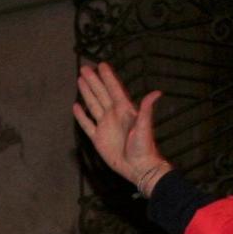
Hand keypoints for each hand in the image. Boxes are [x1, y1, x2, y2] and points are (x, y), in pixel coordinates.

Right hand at [74, 61, 170, 192]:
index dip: (108, 77)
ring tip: (80, 80)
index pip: (114, 89)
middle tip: (85, 68)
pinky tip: (76, 107)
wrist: (138, 168)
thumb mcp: (145, 126)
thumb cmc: (144, 148)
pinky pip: (87, 125)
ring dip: (87, 93)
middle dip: (93, 81)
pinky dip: (81, 116)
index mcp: (124, 110)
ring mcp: (105, 126)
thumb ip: (146, 109)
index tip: (102, 65)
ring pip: (93, 105)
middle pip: (101, 94)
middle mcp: (113, 115)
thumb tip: (156, 92)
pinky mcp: (98, 139)